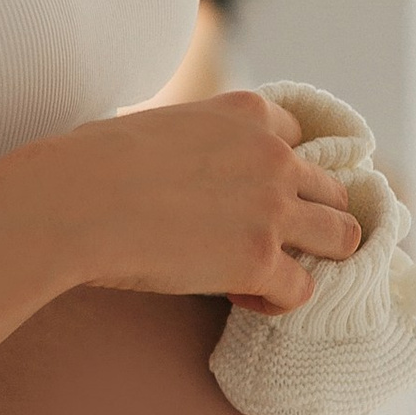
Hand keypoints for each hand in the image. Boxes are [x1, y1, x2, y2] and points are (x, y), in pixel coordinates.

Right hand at [57, 90, 358, 308]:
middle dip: (308, 221)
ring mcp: (272, 209)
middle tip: (265, 242)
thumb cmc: (92, 162)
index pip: (302, 141)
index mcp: (249, 113)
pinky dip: (277, 301)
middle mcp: (274, 156)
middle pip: (334, 192)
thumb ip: (196, 138)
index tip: (253, 198)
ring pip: (342, 238)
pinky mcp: (259, 260)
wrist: (73, 200)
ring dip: (313, 259)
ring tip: (269, 273)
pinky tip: (240, 296)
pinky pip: (303, 290)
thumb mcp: (160, 123)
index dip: (283, 175)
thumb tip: (178, 167)